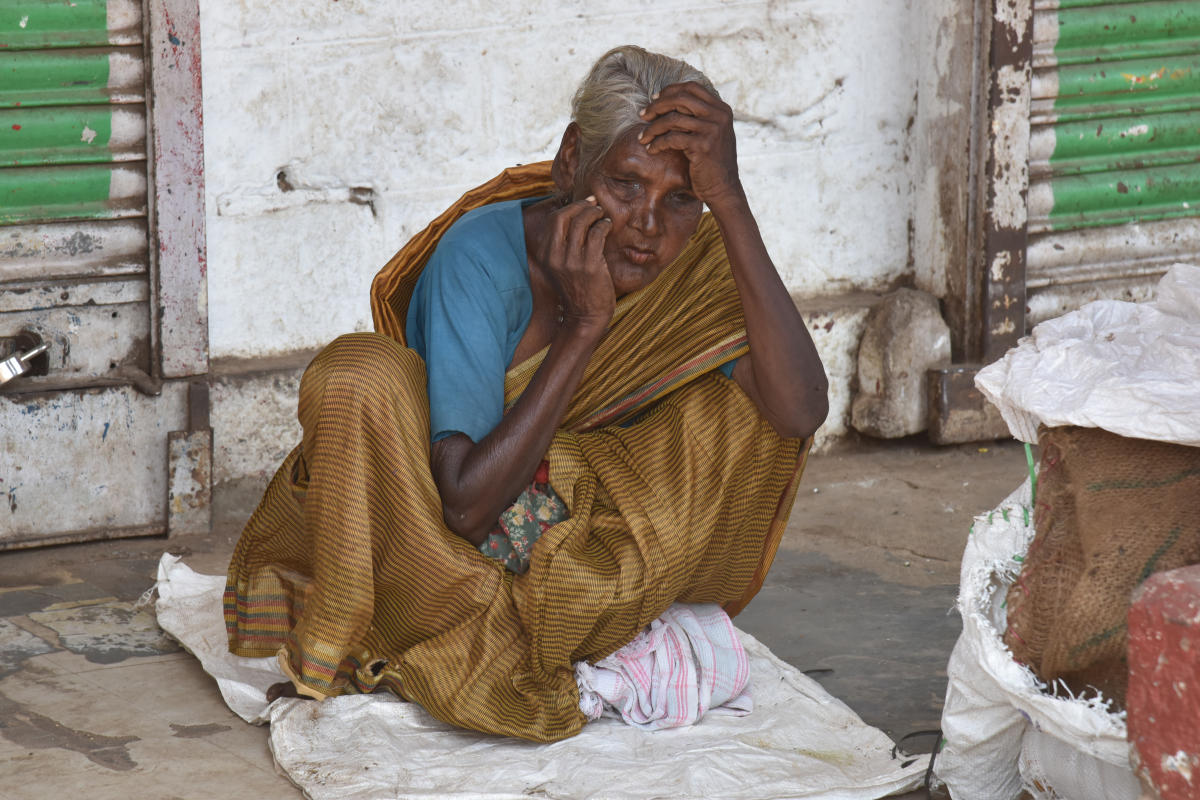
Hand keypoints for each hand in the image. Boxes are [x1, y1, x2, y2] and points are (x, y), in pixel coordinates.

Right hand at [538, 196, 615, 332]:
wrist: (585, 316)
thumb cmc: (577, 289)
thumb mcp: (561, 267)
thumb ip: (563, 246)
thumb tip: (575, 217)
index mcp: (546, 255)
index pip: (553, 220)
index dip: (570, 207)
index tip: (584, 204)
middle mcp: (555, 256)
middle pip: (564, 217)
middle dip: (581, 206)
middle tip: (595, 205)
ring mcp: (572, 261)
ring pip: (582, 222)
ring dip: (595, 213)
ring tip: (602, 215)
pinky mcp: (590, 265)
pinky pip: (597, 234)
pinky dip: (604, 225)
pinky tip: (608, 227)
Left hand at [638, 82, 743, 209]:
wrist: (723, 188)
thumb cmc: (712, 162)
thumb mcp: (712, 133)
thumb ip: (699, 116)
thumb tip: (668, 101)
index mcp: (722, 109)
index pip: (692, 88)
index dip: (670, 91)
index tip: (654, 99)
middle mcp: (719, 116)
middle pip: (681, 98)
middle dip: (657, 105)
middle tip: (643, 114)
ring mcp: (712, 130)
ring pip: (673, 119)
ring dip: (653, 128)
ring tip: (642, 137)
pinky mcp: (702, 145)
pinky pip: (672, 138)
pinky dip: (658, 143)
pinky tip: (651, 149)